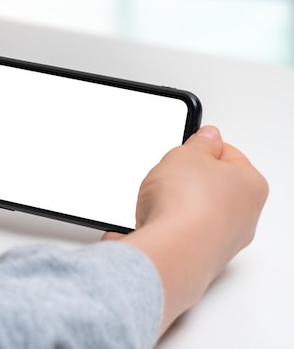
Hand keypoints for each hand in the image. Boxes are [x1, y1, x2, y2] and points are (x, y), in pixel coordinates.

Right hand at [107, 126, 267, 334]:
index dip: (201, 149)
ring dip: (168, 208)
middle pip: (208, 188)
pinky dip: (157, 230)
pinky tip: (145, 226)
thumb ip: (200, 142)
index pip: (227, 156)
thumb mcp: (188, 153)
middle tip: (166, 176)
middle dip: (183, 181)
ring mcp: (220, 242)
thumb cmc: (188, 205)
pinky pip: (172, 237)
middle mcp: (242, 218)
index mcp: (251, 186)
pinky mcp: (195, 260)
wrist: (172, 253)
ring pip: (189, 215)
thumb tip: (208, 137)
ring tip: (152, 205)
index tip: (186, 148)